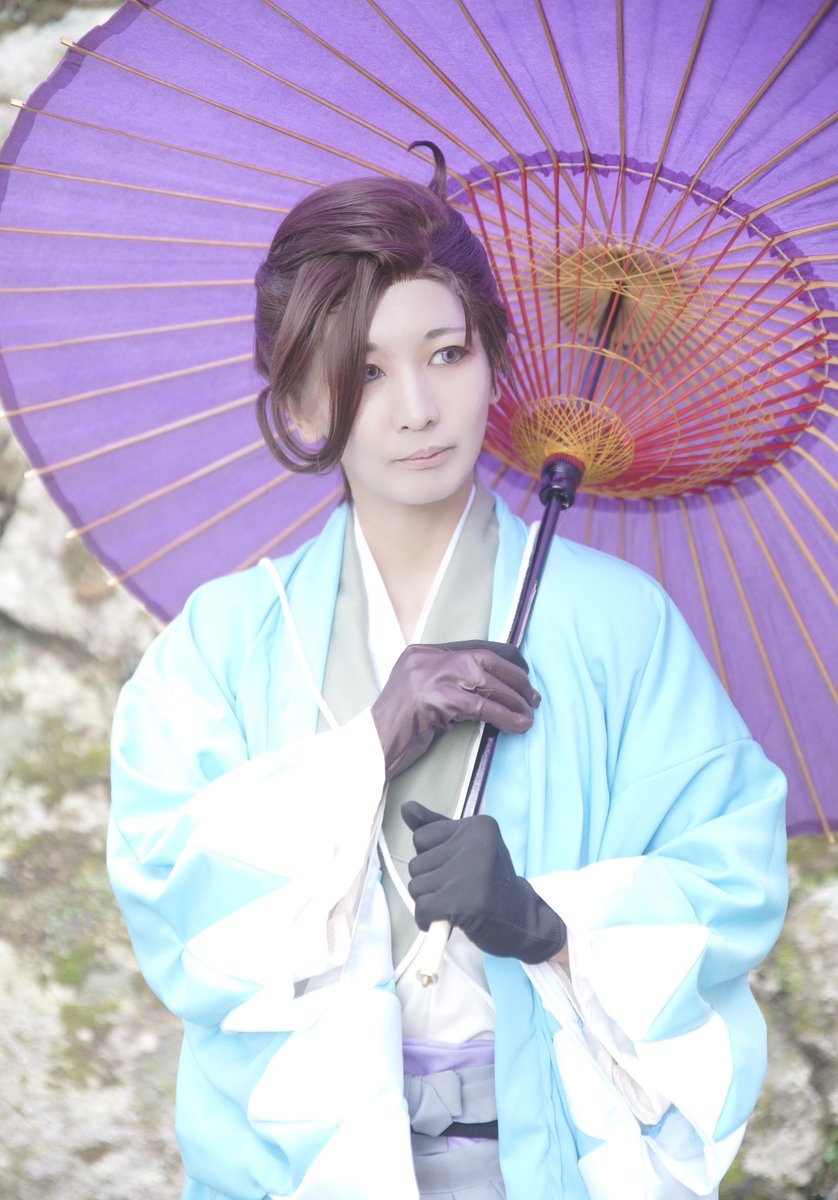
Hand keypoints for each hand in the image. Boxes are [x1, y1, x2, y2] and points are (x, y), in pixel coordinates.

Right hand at [371, 640, 538, 779]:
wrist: (374, 746)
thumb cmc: (400, 727)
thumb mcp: (421, 694)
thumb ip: (446, 682)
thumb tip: (487, 686)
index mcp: (422, 653)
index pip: (473, 648)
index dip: (503, 660)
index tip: (523, 672)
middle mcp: (426, 659)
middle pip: (483, 661)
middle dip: (514, 678)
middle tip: (532, 695)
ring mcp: (430, 677)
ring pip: (485, 683)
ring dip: (513, 699)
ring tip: (529, 713)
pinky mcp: (436, 700)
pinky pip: (481, 707)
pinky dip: (505, 716)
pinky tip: (518, 725)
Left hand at [402, 801, 565, 962]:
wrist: (522, 919)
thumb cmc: (489, 881)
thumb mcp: (467, 846)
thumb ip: (435, 828)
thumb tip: (406, 807)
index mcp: (477, 826)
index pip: (421, 837)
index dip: (432, 858)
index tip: (457, 868)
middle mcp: (476, 844)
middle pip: (416, 864)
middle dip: (429, 882)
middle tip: (457, 890)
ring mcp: (471, 873)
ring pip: (416, 887)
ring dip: (429, 901)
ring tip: (454, 903)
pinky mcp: (465, 903)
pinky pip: (422, 909)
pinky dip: (428, 919)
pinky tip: (446, 919)